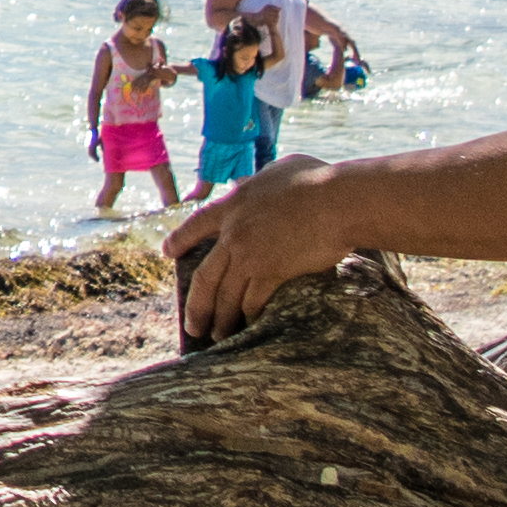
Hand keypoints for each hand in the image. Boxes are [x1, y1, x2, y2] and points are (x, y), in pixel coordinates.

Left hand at [170, 157, 358, 343]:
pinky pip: (253, 301)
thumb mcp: (277, 170)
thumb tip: (244, 185)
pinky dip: (249, 317)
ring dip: (221, 320)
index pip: (196, 224)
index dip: (179, 239)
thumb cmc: (317, 180)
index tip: (168, 252)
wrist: (339, 200)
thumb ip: (256, 182)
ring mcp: (251, 255)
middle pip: (204, 276)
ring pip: (226, 296)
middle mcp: (234, 233)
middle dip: (196, 305)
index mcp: (233, 205)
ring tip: (219, 336)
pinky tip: (249, 327)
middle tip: (193, 325)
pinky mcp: (272, 272)